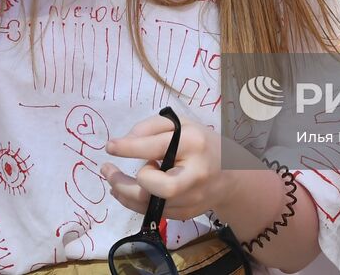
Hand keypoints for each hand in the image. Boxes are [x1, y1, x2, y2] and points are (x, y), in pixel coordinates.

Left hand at [101, 112, 231, 219]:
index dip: (129, 148)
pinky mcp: (185, 214)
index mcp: (194, 144)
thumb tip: (124, 141)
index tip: (110, 146)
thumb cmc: (202, 144)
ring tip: (111, 180)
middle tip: (107, 170)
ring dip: (123, 193)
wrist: (232, 176)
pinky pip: (152, 213)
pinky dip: (135, 202)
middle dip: (124, 182)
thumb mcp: (182, 125)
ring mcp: (191, 198)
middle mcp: (194, 174)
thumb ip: (152, 127)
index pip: (156, 146)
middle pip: (153, 187)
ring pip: (148, 205)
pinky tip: (126, 191)